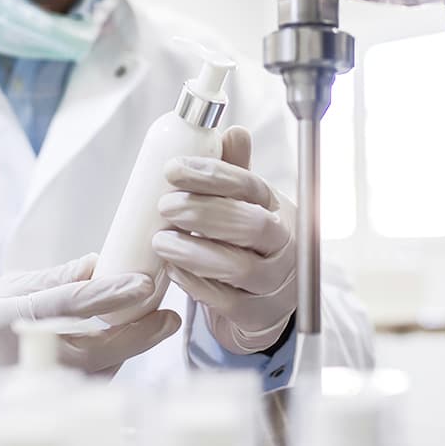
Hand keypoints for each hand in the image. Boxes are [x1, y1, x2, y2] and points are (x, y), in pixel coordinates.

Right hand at [0, 253, 180, 376]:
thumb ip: (58, 277)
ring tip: (159, 319)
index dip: (110, 293)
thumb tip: (98, 262)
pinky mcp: (59, 394)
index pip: (71, 304)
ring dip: (135, 343)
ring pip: (105, 364)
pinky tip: (137, 337)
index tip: (143, 283)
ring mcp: (46, 379)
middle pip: (98, 346)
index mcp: (14, 318)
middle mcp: (32, 353)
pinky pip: (99, 375)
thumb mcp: (15, 285)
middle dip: (139, 332)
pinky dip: (120, 355)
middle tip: (168, 315)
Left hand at [155, 125, 295, 353]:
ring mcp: (274, 283)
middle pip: (252, 225)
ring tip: (161, 241)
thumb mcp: (247, 206)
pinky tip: (174, 271)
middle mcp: (283, 244)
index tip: (172, 169)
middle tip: (166, 207)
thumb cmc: (251, 245)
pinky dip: (198, 285)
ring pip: (241, 267)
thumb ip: (236, 172)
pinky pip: (227, 302)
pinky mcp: (257, 315)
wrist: (267, 302)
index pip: (251, 186)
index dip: (212, 176)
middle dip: (204, 212)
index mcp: (277, 209)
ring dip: (196, 251)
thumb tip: (233, 130)